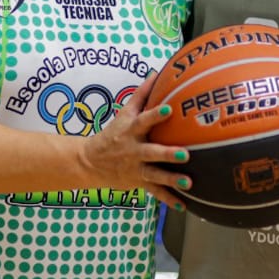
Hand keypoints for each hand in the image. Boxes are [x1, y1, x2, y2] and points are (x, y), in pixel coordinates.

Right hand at [82, 71, 191, 209]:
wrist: (90, 162)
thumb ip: (142, 94)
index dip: (155, 115)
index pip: (143, 120)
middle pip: (152, 151)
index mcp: (131, 130)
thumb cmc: (113, 133)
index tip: (169, 110)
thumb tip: (157, 73)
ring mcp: (136, 168)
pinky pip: (156, 193)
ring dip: (171, 178)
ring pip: (155, 174)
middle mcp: (134, 149)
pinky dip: (169, 199)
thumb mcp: (124, 113)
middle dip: (167, 153)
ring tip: (188, 182)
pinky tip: (184, 205)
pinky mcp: (139, 182)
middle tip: (185, 154)